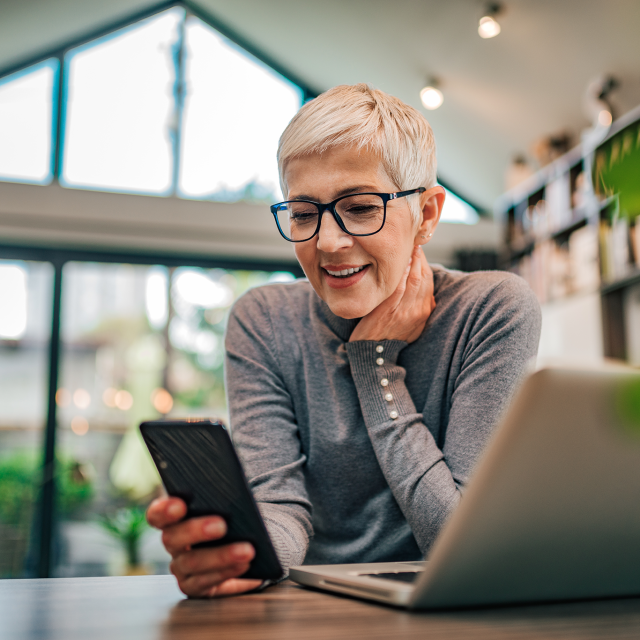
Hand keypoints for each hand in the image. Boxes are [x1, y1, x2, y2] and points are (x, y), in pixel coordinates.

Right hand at [147, 497, 262, 597]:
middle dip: (196, 530)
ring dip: (221, 556)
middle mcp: (174, 544)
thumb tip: (231, 489)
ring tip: (247, 550)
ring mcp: (182, 567)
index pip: (158, 514)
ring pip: (191, 562)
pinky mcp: (195, 587)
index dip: (164, 510)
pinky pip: (205, 582)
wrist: (249, 552)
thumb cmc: (233, 521)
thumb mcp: (227, 507)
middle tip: (222, 525)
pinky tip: (243, 564)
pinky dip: (226, 572)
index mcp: (175, 519)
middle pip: (172, 538)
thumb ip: (221, 499)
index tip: (180, 505)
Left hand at [349, 245, 435, 343]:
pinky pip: (398, 288)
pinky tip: (396, 263)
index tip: (417, 250)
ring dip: (411, 261)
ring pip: (414, 279)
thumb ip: (417, 306)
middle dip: (419, 257)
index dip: (424, 262)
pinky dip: (399, 274)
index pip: (429, 280)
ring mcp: (405, 311)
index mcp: (425, 312)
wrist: (374, 354)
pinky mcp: (389, 311)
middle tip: (411, 243)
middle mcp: (418, 311)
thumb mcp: (411, 324)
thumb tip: (420, 288)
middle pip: (423, 277)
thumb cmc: (388, 336)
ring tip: (405, 248)